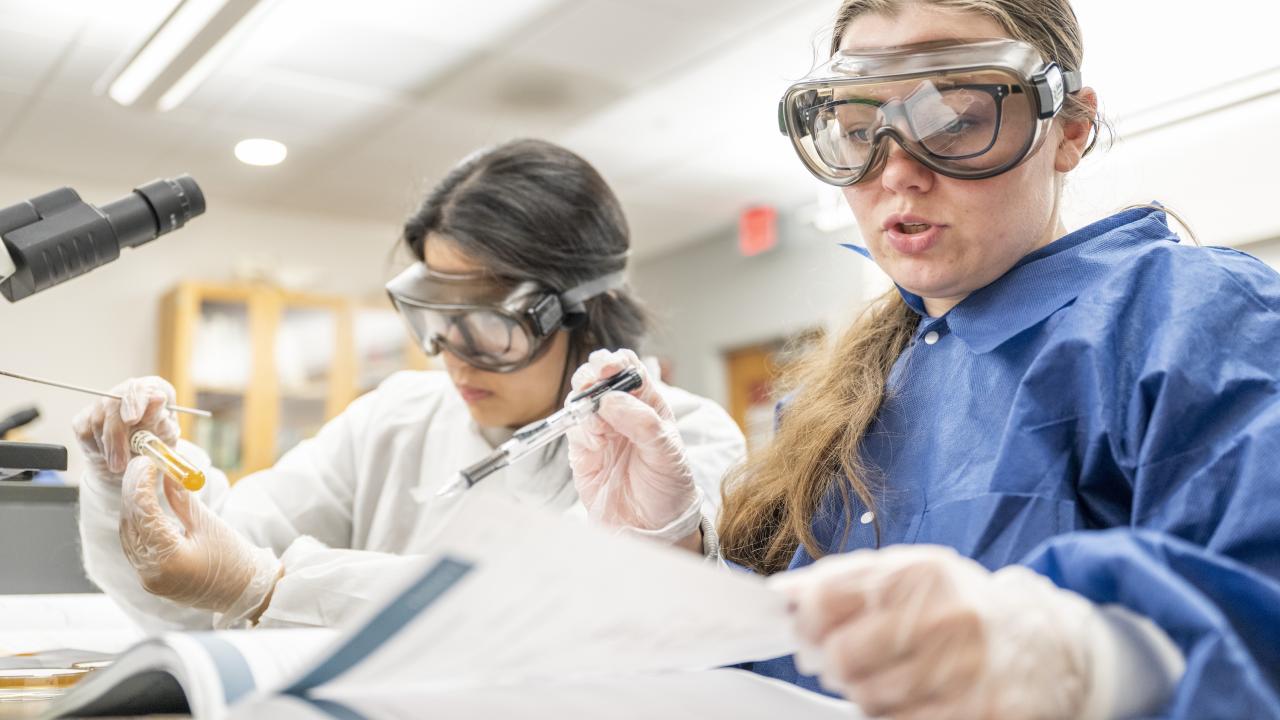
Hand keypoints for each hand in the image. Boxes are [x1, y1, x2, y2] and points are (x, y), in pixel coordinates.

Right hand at [72, 376, 180, 486]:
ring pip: (97, 420)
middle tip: (120, 462)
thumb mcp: (165, 436)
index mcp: (151, 389)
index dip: (134, 401)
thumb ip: (159, 420)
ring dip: (108, 448)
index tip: (131, 420)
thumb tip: (157, 399)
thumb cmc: (157, 444)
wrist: (134, 461)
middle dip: (116, 435)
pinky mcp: (84, 417)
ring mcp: (102, 402)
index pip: (140, 388)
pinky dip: (96, 448)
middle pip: (113, 404)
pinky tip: (108, 455)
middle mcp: (126, 391)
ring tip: (120, 464)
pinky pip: (84, 431)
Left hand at [119, 456, 280, 623]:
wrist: (243, 593)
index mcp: (170, 559)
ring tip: (143, 480)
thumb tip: (167, 472)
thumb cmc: (234, 558)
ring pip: (127, 534)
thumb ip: (182, 499)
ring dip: (132, 505)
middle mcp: (152, 572)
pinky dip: (137, 523)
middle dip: (133, 490)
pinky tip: (144, 506)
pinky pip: (134, 547)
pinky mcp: (149, 580)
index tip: (148, 461)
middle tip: (142, 464)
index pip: (144, 513)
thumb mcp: (209, 524)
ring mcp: (148, 579)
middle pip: (130, 523)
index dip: (142, 482)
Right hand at [566, 349, 701, 543]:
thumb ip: (642, 422)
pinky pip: (572, 426)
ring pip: (581, 398)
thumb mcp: (667, 452)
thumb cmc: (668, 487)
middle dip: (591, 375)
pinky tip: (594, 444)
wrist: (651, 527)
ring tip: (598, 426)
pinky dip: (579, 428)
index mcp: (648, 404)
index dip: (617, 362)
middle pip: (598, 376)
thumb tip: (611, 399)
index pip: (629, 368)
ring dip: (584, 402)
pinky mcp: (582, 449)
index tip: (609, 368)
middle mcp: (623, 412)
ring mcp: (601, 429)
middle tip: (591, 386)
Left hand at [773, 545, 1095, 719]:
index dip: (806, 622)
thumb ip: (842, 579)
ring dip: (866, 693)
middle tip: (848, 660)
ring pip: (869, 700)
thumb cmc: (961, 606)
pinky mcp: (981, 714)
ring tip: (890, 677)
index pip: (826, 600)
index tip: (809, 630)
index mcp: (921, 573)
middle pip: (843, 658)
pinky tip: (914, 699)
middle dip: (835, 663)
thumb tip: (780, 597)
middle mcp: (946, 617)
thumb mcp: (908, 573)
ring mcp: (966, 670)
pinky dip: (895, 717)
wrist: (1046, 644)